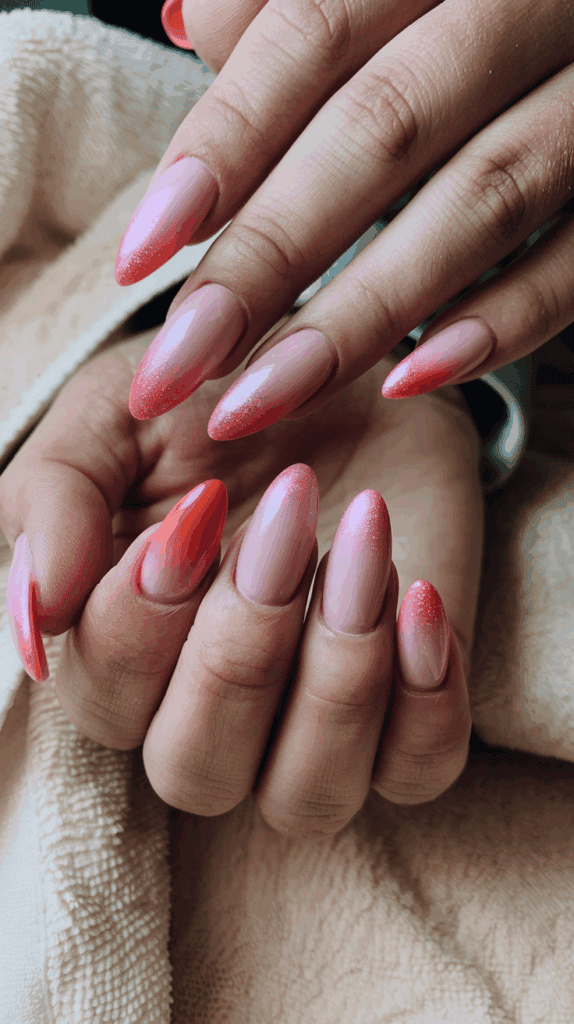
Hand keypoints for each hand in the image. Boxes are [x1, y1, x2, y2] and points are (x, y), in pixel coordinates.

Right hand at [0, 331, 479, 830]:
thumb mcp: (115, 416)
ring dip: (337, 675)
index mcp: (122, 654)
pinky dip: (427, 697)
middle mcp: (210, 714)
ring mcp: (313, 726)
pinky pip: (419, 765)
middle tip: (286, 514)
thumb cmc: (214, 403)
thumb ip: (56, 500)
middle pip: (195, 768)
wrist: (343, 372)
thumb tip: (36, 616)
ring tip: (362, 540)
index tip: (201, 510)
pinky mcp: (411, 708)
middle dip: (240, 648)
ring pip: (306, 795)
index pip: (105, 697)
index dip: (142, 619)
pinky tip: (418, 593)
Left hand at [116, 0, 573, 435]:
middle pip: (383, 129)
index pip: (313, 33)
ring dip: (363, 312)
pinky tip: (409, 379)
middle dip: (270, 256)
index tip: (140, 254)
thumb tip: (185, 22)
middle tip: (184, 361)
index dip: (220, 146)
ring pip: (481, 198)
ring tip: (264, 396)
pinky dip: (503, 322)